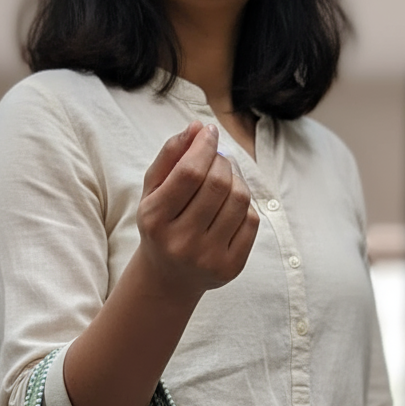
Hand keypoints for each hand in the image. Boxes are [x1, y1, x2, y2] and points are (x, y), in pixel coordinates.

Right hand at [136, 121, 259, 299]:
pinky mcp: (230, 268)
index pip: (190, 173)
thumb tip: (197, 127)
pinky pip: (251, 220)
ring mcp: (207, 258)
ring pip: (239, 199)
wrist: (168, 277)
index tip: (209, 133)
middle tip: (216, 160)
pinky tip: (229, 207)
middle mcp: (181, 243)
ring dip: (236, 179)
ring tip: (224, 180)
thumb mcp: (153, 191)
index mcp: (155, 221)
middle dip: (221, 161)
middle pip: (218, 183)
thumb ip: (170, 155)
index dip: (204, 146)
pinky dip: (244, 205)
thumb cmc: (161, 224)